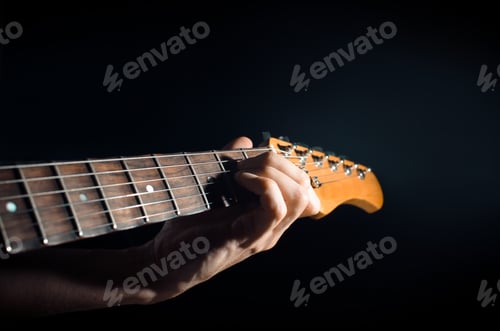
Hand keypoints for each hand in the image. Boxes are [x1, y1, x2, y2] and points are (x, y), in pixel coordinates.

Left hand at [135, 136, 320, 303]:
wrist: (165, 261)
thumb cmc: (187, 228)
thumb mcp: (214, 190)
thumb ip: (232, 164)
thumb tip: (246, 140)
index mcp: (267, 217)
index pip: (302, 188)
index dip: (286, 165)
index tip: (254, 158)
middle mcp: (272, 228)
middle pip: (304, 188)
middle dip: (279, 163)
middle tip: (245, 163)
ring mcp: (263, 235)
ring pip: (297, 197)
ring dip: (271, 172)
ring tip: (242, 172)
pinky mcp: (249, 238)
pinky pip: (276, 208)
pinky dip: (262, 185)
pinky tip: (239, 179)